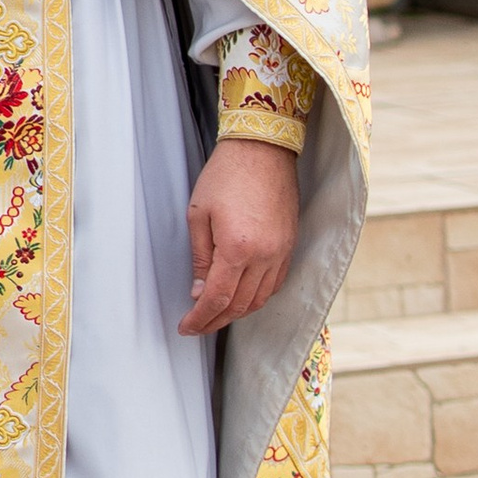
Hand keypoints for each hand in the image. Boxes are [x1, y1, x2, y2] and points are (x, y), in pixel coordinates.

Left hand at [179, 137, 300, 338]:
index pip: (218, 298)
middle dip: (217, 320)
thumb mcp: (198, 214)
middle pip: (241, 305)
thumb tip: (198, 292)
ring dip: (238, 312)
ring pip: (261, 298)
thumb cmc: (226, 175)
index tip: (186, 328)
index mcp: (237, 248)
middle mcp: (265, 256)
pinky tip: (243, 296)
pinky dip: (258, 296)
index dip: (201, 318)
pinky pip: (276, 283)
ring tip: (217, 315)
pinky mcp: (290, 245)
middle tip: (197, 325)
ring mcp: (282, 252)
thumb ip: (199, 257)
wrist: (263, 149)